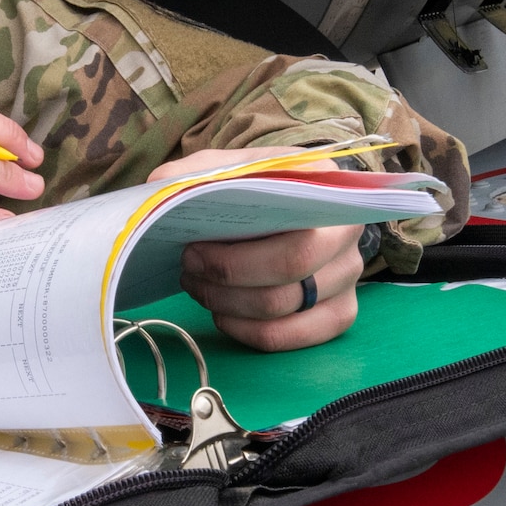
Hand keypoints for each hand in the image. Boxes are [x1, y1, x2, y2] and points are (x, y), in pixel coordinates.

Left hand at [148, 148, 363, 351]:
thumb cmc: (258, 186)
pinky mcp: (339, 312)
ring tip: (198, 286)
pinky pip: (290, 338)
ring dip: (228, 304)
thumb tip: (157, 187)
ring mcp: (347, 278)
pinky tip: (223, 314)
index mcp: (329, 191)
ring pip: (284, 310)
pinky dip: (247, 332)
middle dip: (226, 278)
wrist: (291, 202)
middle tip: (188, 268)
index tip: (192, 247)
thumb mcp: (229, 167)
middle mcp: (347, 235)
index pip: (292, 235)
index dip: (236, 255)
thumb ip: (196, 172)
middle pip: (290, 274)